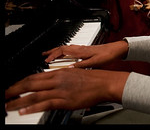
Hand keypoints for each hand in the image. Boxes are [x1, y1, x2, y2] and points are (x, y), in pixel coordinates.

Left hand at [5, 69, 128, 114]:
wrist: (106, 83)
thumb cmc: (94, 80)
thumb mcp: (75, 75)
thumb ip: (62, 79)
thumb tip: (51, 85)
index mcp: (60, 72)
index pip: (34, 76)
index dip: (20, 82)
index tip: (12, 88)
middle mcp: (57, 79)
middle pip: (30, 83)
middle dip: (14, 90)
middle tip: (4, 95)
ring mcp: (60, 90)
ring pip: (33, 95)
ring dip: (17, 101)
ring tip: (7, 106)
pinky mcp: (64, 100)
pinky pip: (44, 104)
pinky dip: (31, 108)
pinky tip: (23, 110)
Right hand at [43, 41, 128, 68]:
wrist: (117, 50)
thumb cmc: (107, 56)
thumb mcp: (94, 63)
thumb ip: (82, 66)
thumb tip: (69, 69)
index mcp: (81, 51)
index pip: (63, 50)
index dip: (53, 55)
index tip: (45, 61)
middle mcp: (81, 48)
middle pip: (63, 47)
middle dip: (52, 51)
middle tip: (43, 55)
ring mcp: (84, 48)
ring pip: (67, 48)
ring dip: (58, 51)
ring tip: (52, 54)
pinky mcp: (87, 50)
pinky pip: (73, 49)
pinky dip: (66, 51)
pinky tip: (67, 54)